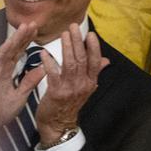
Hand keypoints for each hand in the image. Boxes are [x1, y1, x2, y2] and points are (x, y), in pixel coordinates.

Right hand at [0, 22, 45, 140]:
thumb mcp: (20, 95)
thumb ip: (29, 81)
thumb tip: (42, 69)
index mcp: (6, 72)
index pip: (19, 54)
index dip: (27, 42)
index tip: (37, 32)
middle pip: (13, 48)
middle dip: (23, 36)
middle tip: (33, 23)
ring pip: (7, 50)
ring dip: (16, 38)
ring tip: (26, 26)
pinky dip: (5, 48)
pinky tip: (13, 40)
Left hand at [35, 25, 109, 144]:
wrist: (59, 124)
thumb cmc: (70, 104)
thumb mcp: (86, 88)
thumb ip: (94, 72)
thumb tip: (106, 60)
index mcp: (91, 82)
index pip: (95, 61)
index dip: (93, 47)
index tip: (90, 33)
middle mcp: (83, 84)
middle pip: (82, 59)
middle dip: (78, 41)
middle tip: (73, 27)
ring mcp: (70, 89)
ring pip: (70, 64)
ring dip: (66, 47)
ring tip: (63, 34)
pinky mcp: (56, 93)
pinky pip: (53, 75)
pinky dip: (49, 63)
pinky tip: (44, 53)